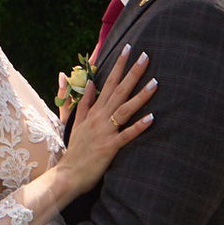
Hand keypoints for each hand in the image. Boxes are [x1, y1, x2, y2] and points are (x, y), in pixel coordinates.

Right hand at [54, 41, 153, 202]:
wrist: (68, 175)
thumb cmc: (75, 151)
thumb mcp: (75, 122)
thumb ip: (83, 102)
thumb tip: (90, 83)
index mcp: (93, 111)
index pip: (108, 82)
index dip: (118, 66)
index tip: (128, 49)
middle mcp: (99, 118)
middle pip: (118, 91)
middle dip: (133, 72)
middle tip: (145, 55)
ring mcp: (105, 132)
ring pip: (125, 109)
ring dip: (141, 96)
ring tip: (156, 82)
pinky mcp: (110, 147)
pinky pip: (126, 135)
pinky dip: (139, 126)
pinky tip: (152, 118)